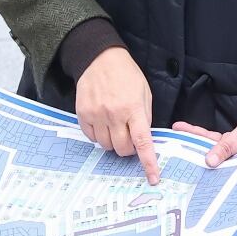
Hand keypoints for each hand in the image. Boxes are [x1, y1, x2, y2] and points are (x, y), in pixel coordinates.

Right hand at [75, 47, 158, 184]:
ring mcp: (97, 114)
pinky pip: (91, 137)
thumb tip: (144, 140)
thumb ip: (144, 117)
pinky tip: (102, 123)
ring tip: (114, 127)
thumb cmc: (126, 74)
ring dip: (113, 143)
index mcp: (134, 108)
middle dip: (128, 149)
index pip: (143, 142)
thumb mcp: (144, 93)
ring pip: (106, 146)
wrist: (99, 58)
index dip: (149, 162)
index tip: (153, 177)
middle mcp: (115, 114)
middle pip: (122, 149)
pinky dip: (98, 136)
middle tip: (129, 137)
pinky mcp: (83, 114)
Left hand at [172, 100, 236, 169]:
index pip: (220, 172)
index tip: (184, 171)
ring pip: (212, 148)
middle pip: (212, 160)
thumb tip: (209, 161)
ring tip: (176, 136)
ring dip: (194, 141)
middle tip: (172, 154)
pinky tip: (190, 131)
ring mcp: (236, 151)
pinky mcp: (235, 141)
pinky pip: (217, 140)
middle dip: (192, 156)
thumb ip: (229, 146)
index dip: (202, 172)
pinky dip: (204, 135)